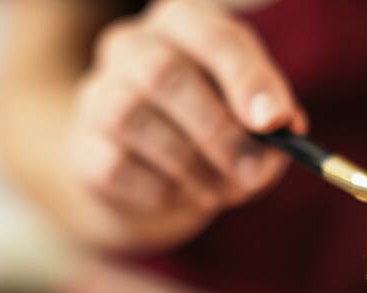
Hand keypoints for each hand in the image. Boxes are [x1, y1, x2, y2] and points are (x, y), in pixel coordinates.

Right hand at [70, 0, 306, 251]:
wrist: (148, 174)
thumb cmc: (212, 130)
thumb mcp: (251, 117)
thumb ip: (272, 121)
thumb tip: (282, 130)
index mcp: (185, 23)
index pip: (213, 36)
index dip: (246, 79)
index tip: (274, 122)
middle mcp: (133, 45)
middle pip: (165, 74)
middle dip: (218, 131)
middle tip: (253, 173)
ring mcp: (99, 92)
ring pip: (134, 119)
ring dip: (192, 166)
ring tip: (222, 190)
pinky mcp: (83, 144)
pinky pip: (117, 166)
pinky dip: (163, 190)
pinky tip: (184, 194)